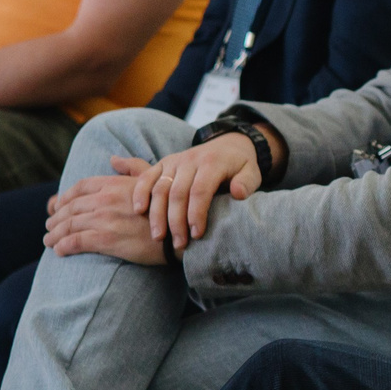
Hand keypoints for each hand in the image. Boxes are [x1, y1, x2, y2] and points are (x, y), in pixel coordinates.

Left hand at [43, 167, 168, 263]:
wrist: (180, 234)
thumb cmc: (170, 209)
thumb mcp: (154, 180)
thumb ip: (132, 168)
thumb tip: (113, 158)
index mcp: (114, 184)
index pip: (79, 187)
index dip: (65, 197)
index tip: (58, 206)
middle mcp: (105, 199)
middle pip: (70, 207)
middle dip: (56, 218)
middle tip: (50, 226)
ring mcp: (104, 218)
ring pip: (68, 225)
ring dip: (55, 233)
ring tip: (50, 240)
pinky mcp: (106, 238)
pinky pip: (76, 241)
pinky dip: (63, 245)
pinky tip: (59, 250)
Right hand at [131, 133, 260, 247]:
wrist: (228, 145)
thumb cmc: (239, 166)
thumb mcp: (252, 172)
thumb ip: (246, 183)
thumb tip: (238, 194)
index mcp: (212, 162)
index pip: (200, 190)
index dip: (196, 214)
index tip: (197, 234)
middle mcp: (190, 160)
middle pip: (178, 193)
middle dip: (176, 221)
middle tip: (179, 244)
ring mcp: (174, 161)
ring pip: (160, 188)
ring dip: (157, 214)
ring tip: (159, 237)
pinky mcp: (163, 163)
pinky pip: (147, 177)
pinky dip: (140, 193)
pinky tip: (139, 211)